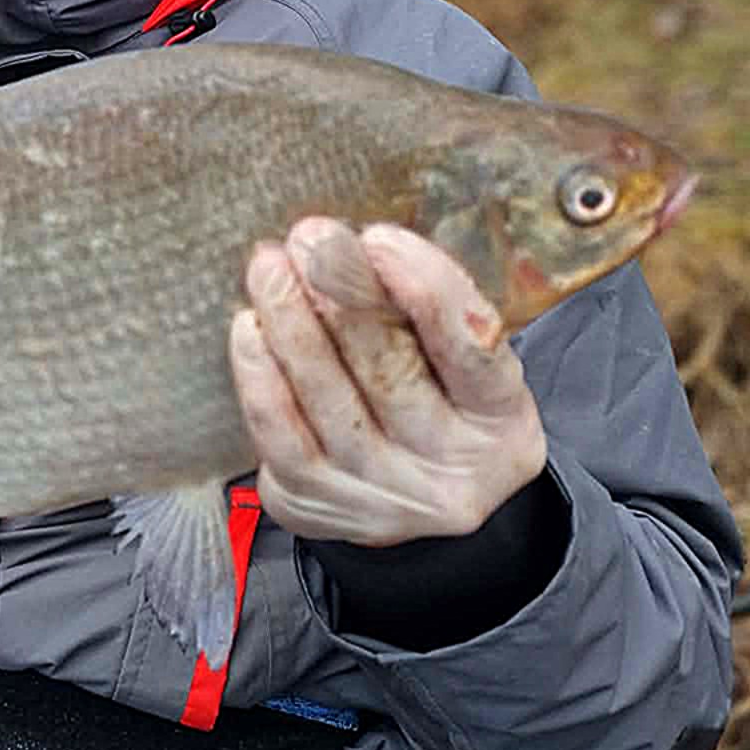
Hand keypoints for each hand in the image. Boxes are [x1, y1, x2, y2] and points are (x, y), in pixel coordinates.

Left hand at [229, 219, 546, 545]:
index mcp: (500, 420)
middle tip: (310, 237)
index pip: (472, 351)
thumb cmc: (436, 407)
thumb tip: (358, 247)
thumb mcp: (464, 367)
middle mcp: (447, 466)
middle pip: (392, 370)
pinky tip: (249, 328)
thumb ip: (430, 311)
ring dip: (291, 321)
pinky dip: (261, 376)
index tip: (379, 239)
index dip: (426, 290)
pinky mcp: (317, 501)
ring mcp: (380, 493)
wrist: (411, 511)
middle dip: (344, 291)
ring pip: (328, 397)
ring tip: (269, 267)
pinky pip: (280, 434)